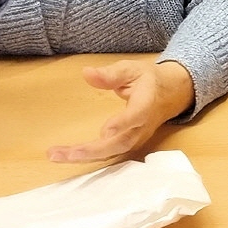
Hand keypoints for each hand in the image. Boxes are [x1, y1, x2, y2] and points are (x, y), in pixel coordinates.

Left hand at [47, 59, 194, 163]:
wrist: (170, 95)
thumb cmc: (148, 80)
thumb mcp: (132, 69)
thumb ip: (110, 74)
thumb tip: (87, 73)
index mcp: (146, 103)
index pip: (137, 115)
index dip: (122, 124)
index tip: (104, 130)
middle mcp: (142, 127)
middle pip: (119, 143)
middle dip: (92, 150)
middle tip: (65, 153)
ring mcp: (135, 139)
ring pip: (111, 153)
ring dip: (84, 157)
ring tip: (57, 155)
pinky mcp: (127, 145)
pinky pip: (108, 155)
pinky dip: (87, 158)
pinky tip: (66, 156)